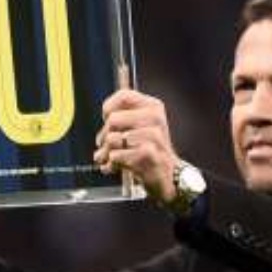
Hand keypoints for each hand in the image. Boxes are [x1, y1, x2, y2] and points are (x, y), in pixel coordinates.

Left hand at [93, 89, 178, 203]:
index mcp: (153, 107)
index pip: (124, 96)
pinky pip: (115, 155)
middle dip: (103, 136)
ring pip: (112, 139)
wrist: (168, 176)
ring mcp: (152, 136)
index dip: (109, 108)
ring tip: (110, 158)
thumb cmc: (150, 149)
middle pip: (113, 119)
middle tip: (104, 145)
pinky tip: (116, 167)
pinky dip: (111, 164)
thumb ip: (124, 116)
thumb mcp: (142, 126)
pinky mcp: (147, 154)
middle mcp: (155, 118)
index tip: (107, 119)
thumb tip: (105, 115)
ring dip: (105, 152)